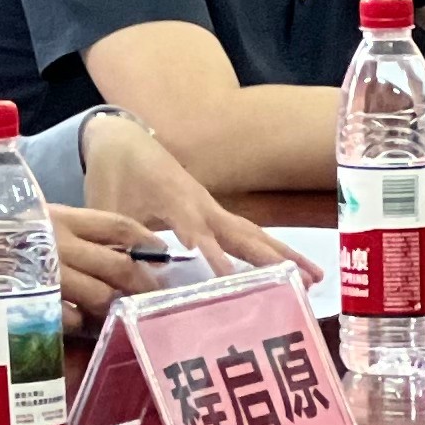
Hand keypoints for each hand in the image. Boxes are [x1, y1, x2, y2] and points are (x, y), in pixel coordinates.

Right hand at [0, 216, 149, 323]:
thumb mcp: (34, 220)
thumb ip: (72, 230)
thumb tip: (116, 246)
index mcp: (61, 218)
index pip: (117, 225)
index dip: (146, 239)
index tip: (163, 252)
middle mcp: (59, 244)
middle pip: (118, 263)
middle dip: (143, 282)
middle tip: (155, 294)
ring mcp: (46, 276)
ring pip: (100, 295)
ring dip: (116, 306)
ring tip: (124, 313)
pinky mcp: (34, 304)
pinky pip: (71, 320)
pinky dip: (82, 325)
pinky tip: (84, 327)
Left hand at [78, 117, 297, 284]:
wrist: (121, 138)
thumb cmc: (113, 173)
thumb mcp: (107, 206)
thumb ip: (120, 241)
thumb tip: (137, 279)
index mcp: (176, 200)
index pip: (199, 233)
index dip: (214, 257)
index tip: (230, 282)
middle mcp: (203, 204)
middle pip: (243, 234)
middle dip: (272, 260)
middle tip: (303, 285)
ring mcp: (213, 208)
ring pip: (254, 234)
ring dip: (284, 255)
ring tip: (316, 279)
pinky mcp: (215, 212)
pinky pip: (247, 233)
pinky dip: (271, 251)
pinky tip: (293, 270)